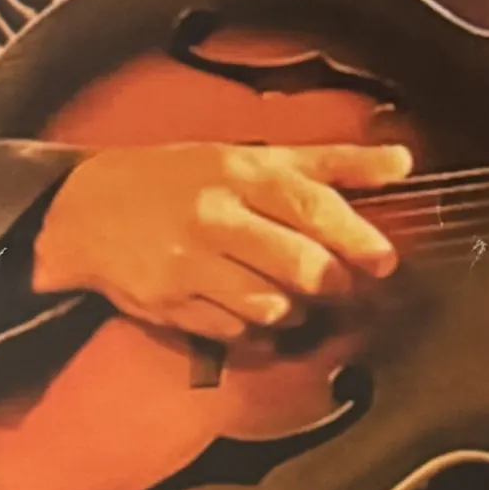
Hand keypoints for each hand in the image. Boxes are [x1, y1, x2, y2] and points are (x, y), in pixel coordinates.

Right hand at [32, 140, 413, 340]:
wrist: (85, 210)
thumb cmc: (180, 177)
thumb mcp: (250, 156)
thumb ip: (331, 162)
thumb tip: (404, 161)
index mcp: (241, 174)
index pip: (313, 205)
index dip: (358, 237)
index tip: (386, 261)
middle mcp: (216, 218)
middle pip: (301, 267)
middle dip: (333, 284)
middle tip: (341, 285)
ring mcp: (190, 266)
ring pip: (272, 307)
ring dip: (295, 309)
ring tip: (290, 294)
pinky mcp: (170, 306)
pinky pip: (236, 333)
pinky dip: (256, 330)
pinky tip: (251, 309)